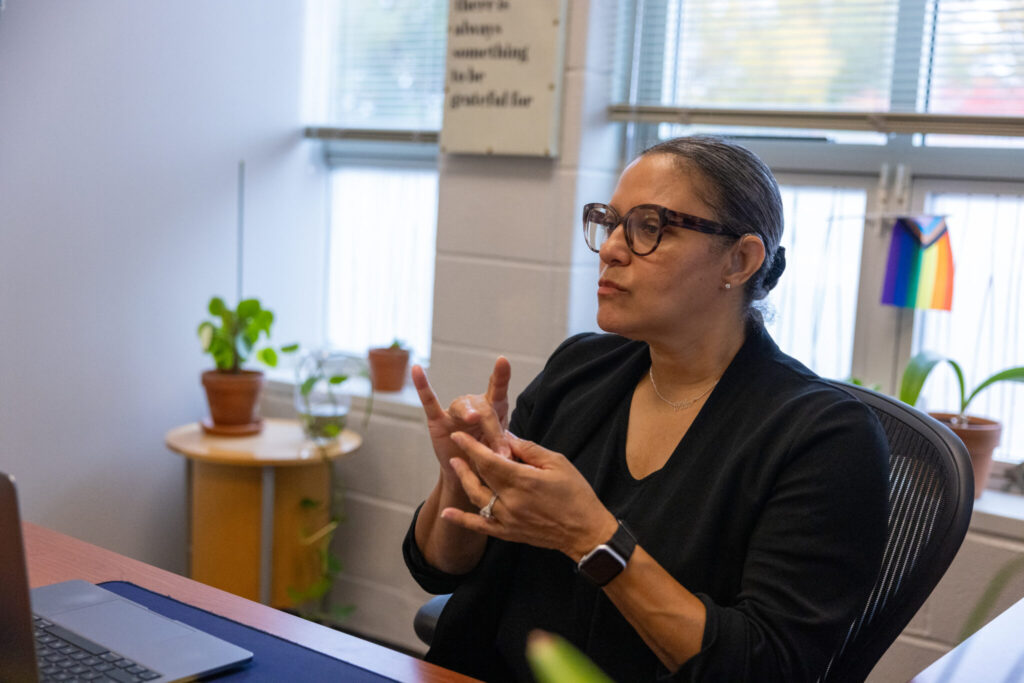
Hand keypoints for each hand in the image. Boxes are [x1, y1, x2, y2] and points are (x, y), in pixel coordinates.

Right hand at [411, 358, 511, 486]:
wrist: (468, 470)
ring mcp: (455, 411)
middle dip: (494, 430)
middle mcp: (474, 404)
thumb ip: (501, 447)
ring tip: (474, 418)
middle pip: (484, 408)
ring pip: (462, 407)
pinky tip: (417, 369)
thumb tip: (505, 456)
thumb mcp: (499, 450)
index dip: (501, 375)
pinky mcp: (437, 421)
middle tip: (503, 453)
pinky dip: (422, 386)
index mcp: (494, 407)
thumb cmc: (487, 454)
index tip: (502, 360)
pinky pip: (429, 402)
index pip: (498, 390)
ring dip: (468, 413)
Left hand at [442, 432, 617, 561]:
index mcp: (523, 480)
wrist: (585, 532)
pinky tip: (447, 512)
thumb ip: (529, 449)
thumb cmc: (576, 494)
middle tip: (456, 447)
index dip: (472, 447)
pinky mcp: (508, 533)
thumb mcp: (557, 463)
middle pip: (480, 477)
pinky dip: (462, 520)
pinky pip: (480, 526)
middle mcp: (511, 501)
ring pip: (477, 498)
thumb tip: (506, 437)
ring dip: (464, 481)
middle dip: (466, 460)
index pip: (489, 460)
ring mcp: (508, 519)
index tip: (459, 436)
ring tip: (456, 466)